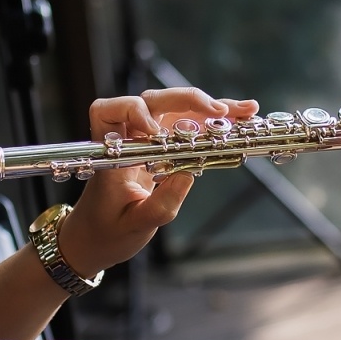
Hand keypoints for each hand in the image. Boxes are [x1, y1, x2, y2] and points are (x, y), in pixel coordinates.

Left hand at [59, 88, 259, 275]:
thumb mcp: (136, 225)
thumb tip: (189, 174)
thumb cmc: (106, 232)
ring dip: (209, 108)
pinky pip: (186, 128)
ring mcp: (146, 142)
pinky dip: (211, 125)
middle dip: (187, 100)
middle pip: (152, 101)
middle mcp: (127, 140)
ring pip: (175, 110)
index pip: (107, 112)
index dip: (131, 110)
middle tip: (219, 112)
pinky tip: (237, 122)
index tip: (155, 131)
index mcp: (111, 155)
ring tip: (243, 111)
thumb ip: (162, 204)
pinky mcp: (161, 150)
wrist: (96, 239)